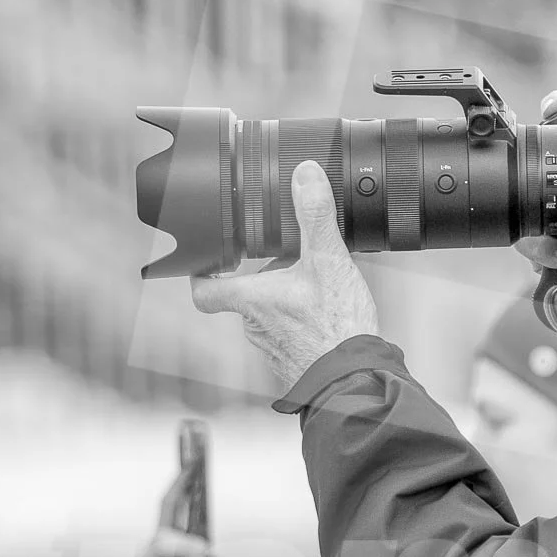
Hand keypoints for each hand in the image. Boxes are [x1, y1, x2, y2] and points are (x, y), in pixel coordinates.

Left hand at [191, 160, 378, 386]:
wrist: (355, 381)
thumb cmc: (336, 329)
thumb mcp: (329, 261)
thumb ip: (315, 216)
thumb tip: (305, 175)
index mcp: (251, 300)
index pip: (204, 290)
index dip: (201, 274)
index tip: (207, 260)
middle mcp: (254, 327)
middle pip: (247, 295)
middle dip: (268, 277)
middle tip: (294, 259)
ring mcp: (273, 349)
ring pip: (271, 316)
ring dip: (289, 300)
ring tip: (320, 288)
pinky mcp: (294, 364)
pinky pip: (291, 336)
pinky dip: (305, 323)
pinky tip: (330, 316)